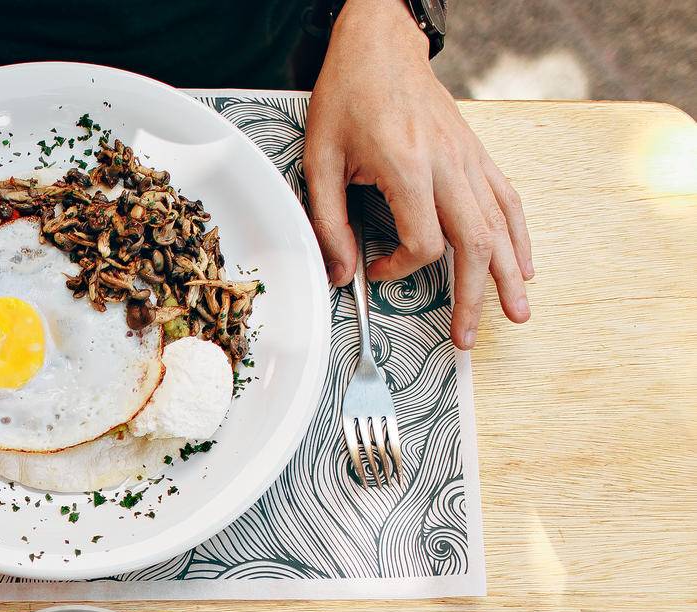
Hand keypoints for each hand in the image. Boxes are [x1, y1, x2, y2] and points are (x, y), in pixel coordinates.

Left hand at [304, 0, 533, 348]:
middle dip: (475, 296)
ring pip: (499, 225)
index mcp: (408, 167)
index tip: (375, 271)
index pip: (423, 241)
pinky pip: (506, 200)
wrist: (379, 46)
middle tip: (467, 337)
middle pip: (475, 242)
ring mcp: (468, 158)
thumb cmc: (348, 97)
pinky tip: (521, 265)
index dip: (400, 268)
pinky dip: (517, 236)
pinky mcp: (475, 154)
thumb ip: (328, 222)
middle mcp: (448, 164)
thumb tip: (341, 273)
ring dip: (507, 274)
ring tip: (517, 313)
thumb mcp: (319, 160)